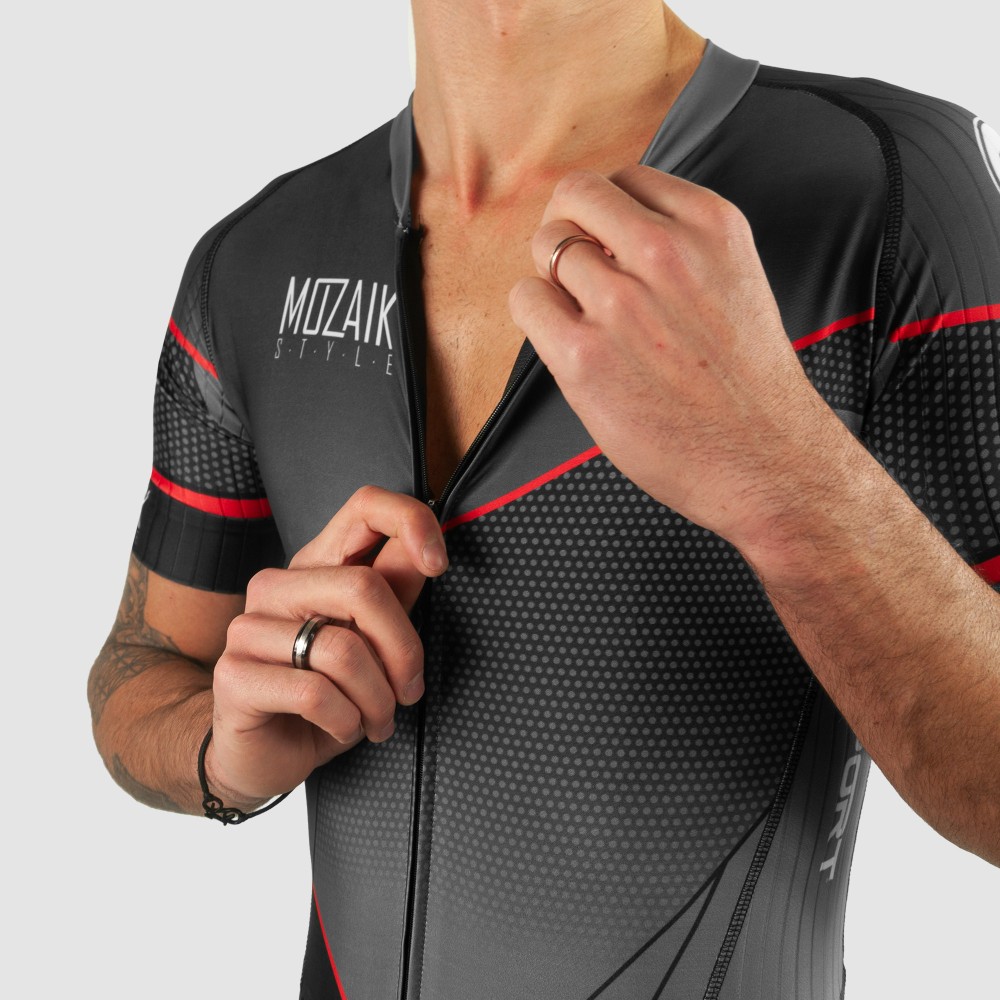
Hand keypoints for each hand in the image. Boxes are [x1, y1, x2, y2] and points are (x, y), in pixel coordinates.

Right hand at [207, 486, 447, 803]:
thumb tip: (428, 552)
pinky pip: (314, 693)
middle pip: (364, 588)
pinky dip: (345, 721)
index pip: (364, 506)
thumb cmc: (323, 696)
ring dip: (376, 700)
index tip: (438, 563)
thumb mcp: (371, 641)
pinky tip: (342, 728)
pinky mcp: (233, 674)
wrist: (263, 755)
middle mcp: (277, 585)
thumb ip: (395, 593)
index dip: (411, 521)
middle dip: (402, 651)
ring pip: (344, 650)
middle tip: (408, 690)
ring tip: (376, 720)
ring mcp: (248, 627)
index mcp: (317, 566)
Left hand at [508, 166, 844, 549]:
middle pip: (575, 194)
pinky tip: (567, 341)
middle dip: (568, 225)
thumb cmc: (747, 383)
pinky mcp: (584, 355)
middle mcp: (666, 252)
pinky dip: (535, 314)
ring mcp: (622, 303)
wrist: (765, 460)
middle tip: (574, 268)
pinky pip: (526, 299)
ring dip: (553, 277)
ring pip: (547, 246)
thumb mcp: (736, 280)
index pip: (625, 178)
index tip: (607, 245)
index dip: (605, 214)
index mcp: (711, 226)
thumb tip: (607, 231)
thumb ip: (682, 244)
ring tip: (582, 316)